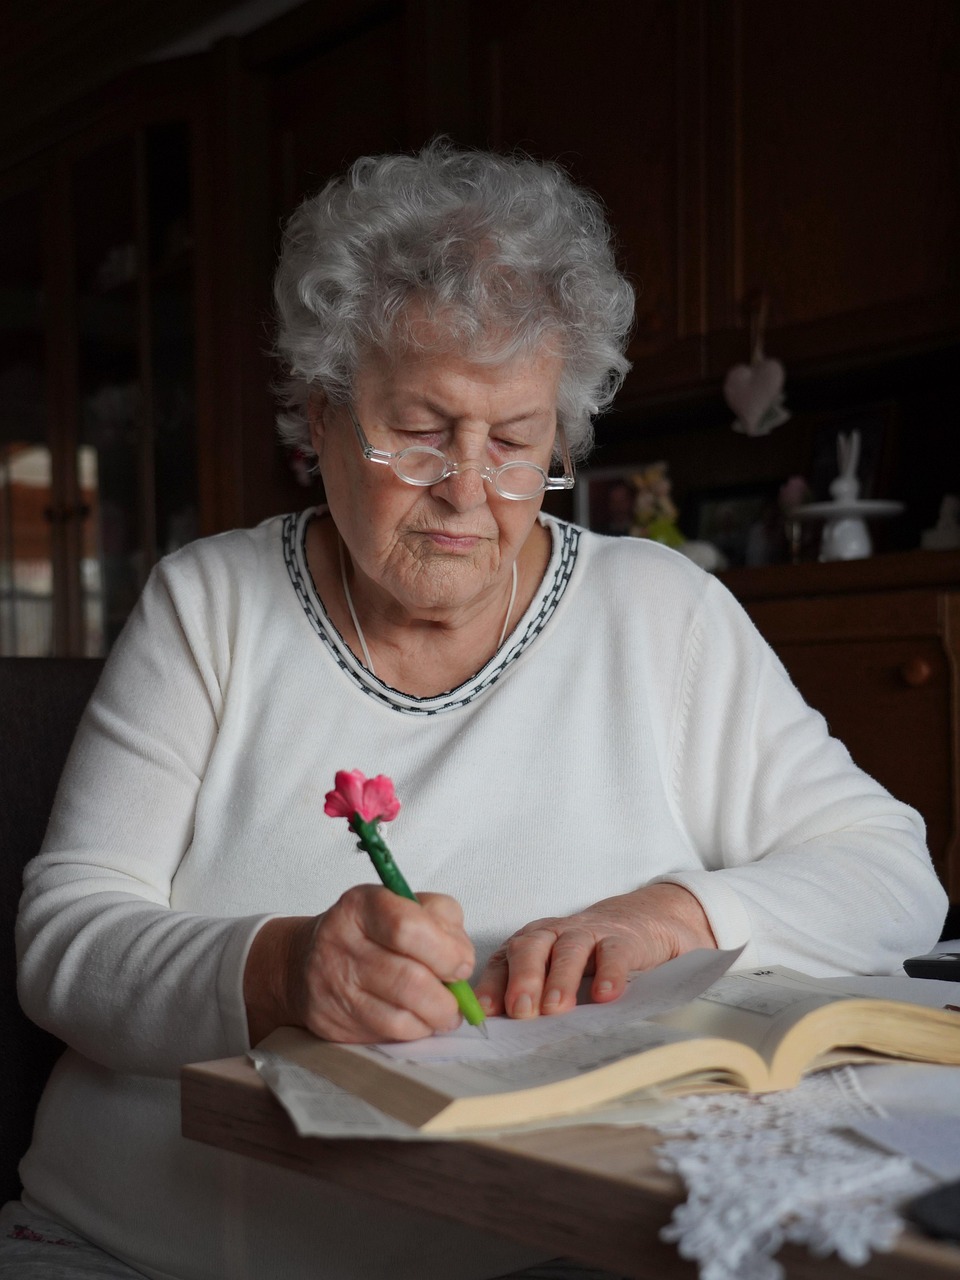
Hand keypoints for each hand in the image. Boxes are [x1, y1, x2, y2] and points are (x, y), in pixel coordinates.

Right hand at [244, 886, 475, 1044]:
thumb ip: (440, 918)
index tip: (461, 963)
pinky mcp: (331, 1021)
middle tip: (457, 997)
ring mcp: (333, 984)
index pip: (407, 926)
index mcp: (362, 905)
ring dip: (435, 1017)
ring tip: (444, 1010)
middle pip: (409, 979)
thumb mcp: (404, 904)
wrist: (305, 961)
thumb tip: (461, 957)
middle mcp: (341, 942)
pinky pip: (388, 1034)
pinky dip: (415, 1030)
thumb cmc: (369, 931)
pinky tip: (419, 1019)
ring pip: (401, 1014)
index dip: (446, 950)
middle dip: (447, 995)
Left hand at [474, 883, 715, 1018]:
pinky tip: (605, 996)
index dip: (492, 985)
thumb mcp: (551, 970)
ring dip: (560, 979)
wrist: (636, 922)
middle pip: (530, 948)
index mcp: (529, 943)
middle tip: (521, 1011)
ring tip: (556, 1008)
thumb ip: (527, 995)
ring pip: (569, 950)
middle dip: (523, 979)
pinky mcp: (621, 940)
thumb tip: (499, 1033)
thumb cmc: (582, 956)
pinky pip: (613, 953)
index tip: (484, 1012)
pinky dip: (608, 973)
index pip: (503, 961)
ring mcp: (587, 934)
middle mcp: (552, 934)